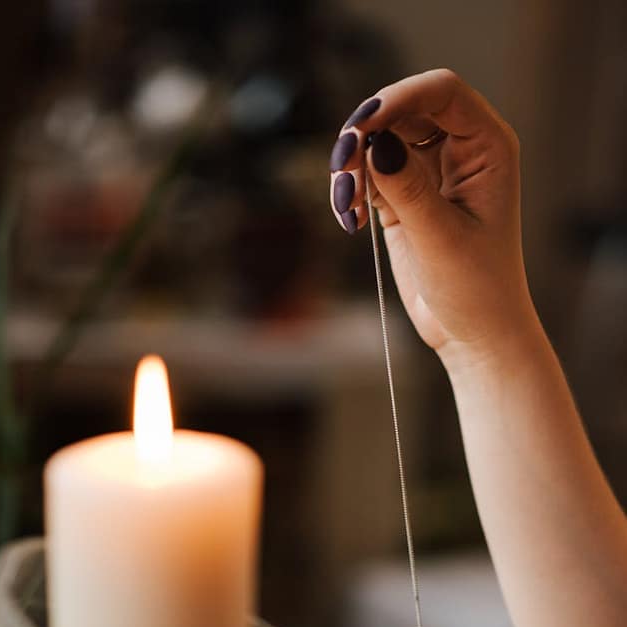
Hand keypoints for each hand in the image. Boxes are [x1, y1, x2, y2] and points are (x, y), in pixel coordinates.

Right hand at [329, 69, 540, 361]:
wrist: (473, 332)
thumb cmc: (477, 289)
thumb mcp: (442, 238)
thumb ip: (409, 188)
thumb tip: (375, 143)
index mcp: (487, 147)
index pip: (441, 92)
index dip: (398, 97)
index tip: (361, 125)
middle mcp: (460, 149)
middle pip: (401, 110)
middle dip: (364, 135)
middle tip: (341, 172)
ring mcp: (429, 170)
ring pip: (378, 140)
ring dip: (351, 167)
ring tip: (346, 208)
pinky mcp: (403, 195)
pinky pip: (367, 173)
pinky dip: (351, 191)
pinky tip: (352, 223)